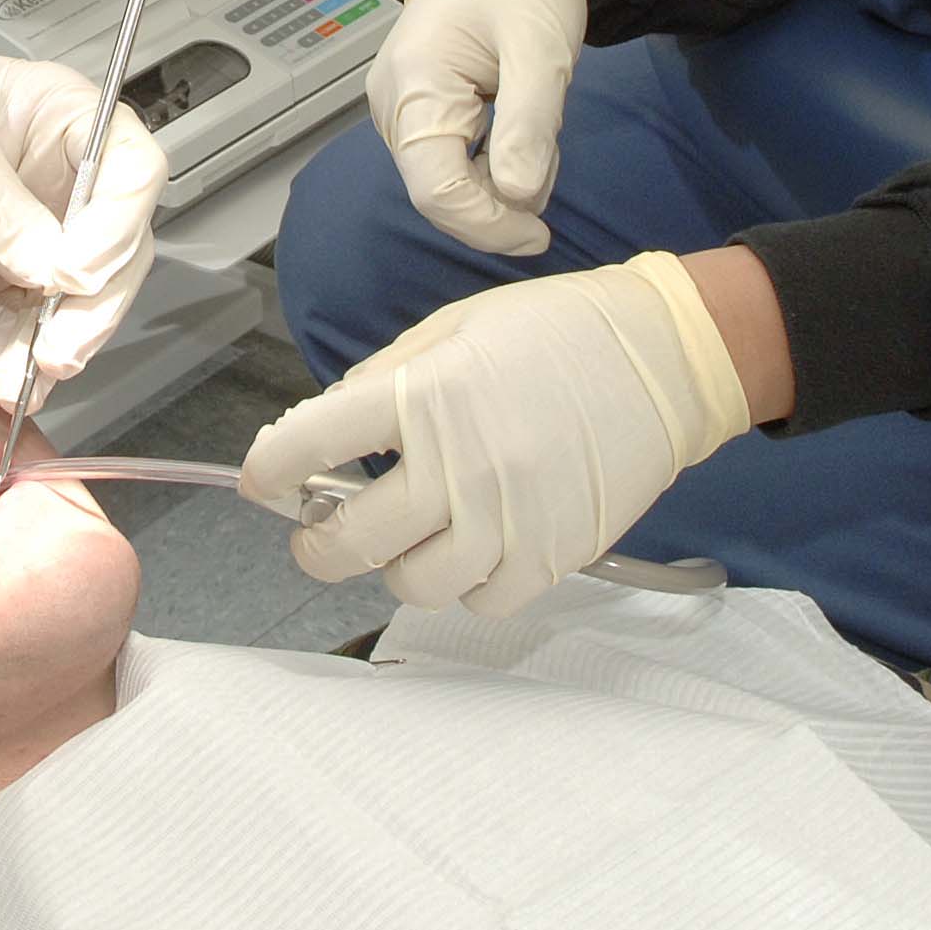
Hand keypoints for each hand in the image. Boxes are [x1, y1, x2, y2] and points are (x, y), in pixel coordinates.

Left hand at [0, 32, 162, 407]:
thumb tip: (50, 273)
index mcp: (64, 118)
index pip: (131, 172)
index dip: (117, 226)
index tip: (76, 271)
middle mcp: (62, 178)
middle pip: (116, 249)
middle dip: (91, 307)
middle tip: (60, 349)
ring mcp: (34, 231)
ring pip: (74, 300)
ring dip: (52, 345)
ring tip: (14, 376)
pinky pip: (26, 324)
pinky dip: (18, 358)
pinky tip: (1, 380)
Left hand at [238, 253, 751, 616]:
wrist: (666, 356)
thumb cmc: (559, 332)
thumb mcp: (454, 328)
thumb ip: (384, 378)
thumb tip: (324, 426)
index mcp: (424, 395)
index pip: (310, 444)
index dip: (270, 469)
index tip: (264, 480)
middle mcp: (459, 463)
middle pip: (350, 541)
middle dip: (317, 543)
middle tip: (319, 531)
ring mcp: (508, 518)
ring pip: (412, 585)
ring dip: (397, 566)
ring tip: (407, 539)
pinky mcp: (553, 554)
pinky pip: (482, 601)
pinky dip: (466, 584)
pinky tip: (472, 549)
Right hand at [369, 0, 590, 255]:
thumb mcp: (542, 47)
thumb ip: (530, 124)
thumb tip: (520, 198)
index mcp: (413, 84)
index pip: (436, 190)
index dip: (487, 225)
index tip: (541, 235)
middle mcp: (392, 102)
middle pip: (438, 192)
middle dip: (499, 202)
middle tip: (552, 164)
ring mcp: (399, 106)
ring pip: (446, 180)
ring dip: (500, 180)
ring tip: (538, 123)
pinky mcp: (417, 107)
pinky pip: (450, 159)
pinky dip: (491, 161)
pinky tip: (520, 126)